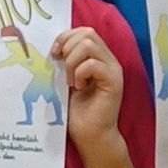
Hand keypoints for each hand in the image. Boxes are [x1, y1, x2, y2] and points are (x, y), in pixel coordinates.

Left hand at [54, 27, 123, 152]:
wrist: (91, 136)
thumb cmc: (78, 112)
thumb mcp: (68, 80)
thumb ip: (66, 62)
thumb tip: (53, 48)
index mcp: (98, 57)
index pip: (84, 31)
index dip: (65, 37)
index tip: (53, 54)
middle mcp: (108, 60)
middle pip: (87, 33)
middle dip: (68, 47)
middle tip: (62, 69)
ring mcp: (113, 70)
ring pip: (89, 45)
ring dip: (72, 61)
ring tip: (71, 80)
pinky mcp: (114, 82)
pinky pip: (93, 64)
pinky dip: (80, 73)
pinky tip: (79, 87)